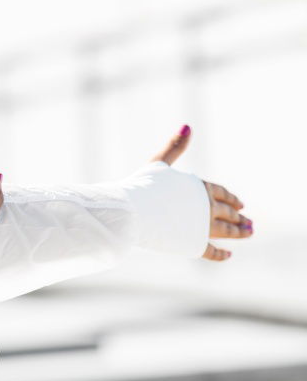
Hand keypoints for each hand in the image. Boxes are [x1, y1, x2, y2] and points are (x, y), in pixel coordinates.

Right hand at [149, 124, 252, 261]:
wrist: (131, 211)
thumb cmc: (142, 185)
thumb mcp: (159, 163)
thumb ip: (175, 147)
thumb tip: (188, 126)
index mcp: (200, 187)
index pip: (221, 193)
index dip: (231, 198)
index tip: (240, 204)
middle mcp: (207, 207)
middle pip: (227, 212)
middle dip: (238, 217)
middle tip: (248, 222)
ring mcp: (202, 227)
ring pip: (226, 231)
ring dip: (239, 233)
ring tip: (249, 234)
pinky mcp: (194, 244)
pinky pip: (211, 251)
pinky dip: (221, 254)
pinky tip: (228, 255)